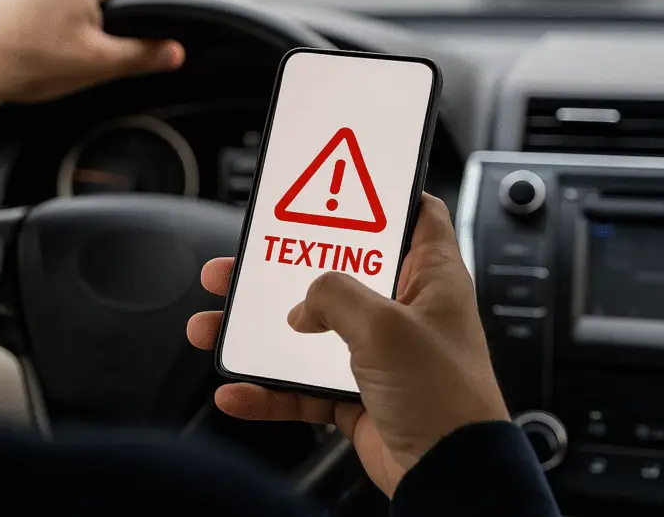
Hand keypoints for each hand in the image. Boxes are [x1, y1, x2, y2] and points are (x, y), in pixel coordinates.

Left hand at [0, 0, 184, 116]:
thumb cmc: (34, 65)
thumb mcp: (97, 65)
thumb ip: (142, 56)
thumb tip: (176, 51)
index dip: (131, 17)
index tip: (117, 43)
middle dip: (95, 19)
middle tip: (82, 53)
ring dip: (65, 18)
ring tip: (51, 53)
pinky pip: (31, 0)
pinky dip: (36, 20)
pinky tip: (28, 47)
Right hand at [186, 194, 508, 495]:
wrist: (450, 478)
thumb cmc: (445, 398)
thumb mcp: (383, 325)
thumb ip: (335, 296)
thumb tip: (304, 304)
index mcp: (429, 278)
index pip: (414, 216)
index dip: (382, 195)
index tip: (341, 184)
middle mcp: (404, 311)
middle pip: (335, 273)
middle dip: (282, 270)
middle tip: (240, 263)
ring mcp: (379, 355)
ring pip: (307, 332)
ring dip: (258, 332)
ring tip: (213, 325)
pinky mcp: (357, 395)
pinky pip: (302, 386)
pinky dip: (267, 389)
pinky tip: (237, 389)